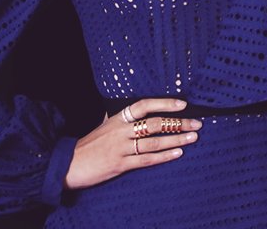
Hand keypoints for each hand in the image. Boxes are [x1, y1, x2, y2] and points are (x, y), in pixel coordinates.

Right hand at [63, 98, 199, 189]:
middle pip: (154, 123)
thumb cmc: (88, 145)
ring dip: (176, 139)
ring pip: (154, 141)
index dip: (164, 102)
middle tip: (197, 123)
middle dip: (178, 123)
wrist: (69, 164)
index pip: (144, 105)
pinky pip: (146, 160)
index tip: (182, 103)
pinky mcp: (120, 164)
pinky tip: (177, 154)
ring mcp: (121, 147)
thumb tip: (132, 111)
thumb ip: (118, 119)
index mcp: (118, 118)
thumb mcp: (103, 126)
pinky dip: (164, 156)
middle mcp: (121, 130)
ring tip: (193, 137)